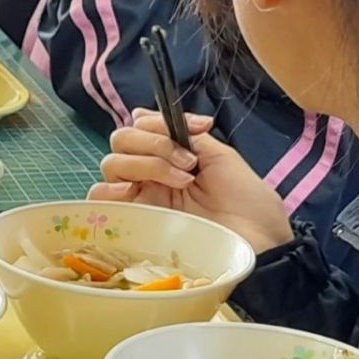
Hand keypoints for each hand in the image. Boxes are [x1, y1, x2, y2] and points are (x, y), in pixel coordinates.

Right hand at [89, 109, 293, 252]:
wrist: (259, 245)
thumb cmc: (249, 206)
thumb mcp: (221, 157)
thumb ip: (185, 134)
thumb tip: (143, 113)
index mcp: (172, 158)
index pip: (141, 126)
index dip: (160, 120)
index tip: (199, 128)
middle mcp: (152, 177)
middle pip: (122, 141)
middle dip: (154, 141)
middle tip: (188, 162)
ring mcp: (142, 199)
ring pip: (112, 164)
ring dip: (145, 163)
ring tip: (181, 181)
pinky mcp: (133, 224)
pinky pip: (99, 201)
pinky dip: (108, 189)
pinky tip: (131, 191)